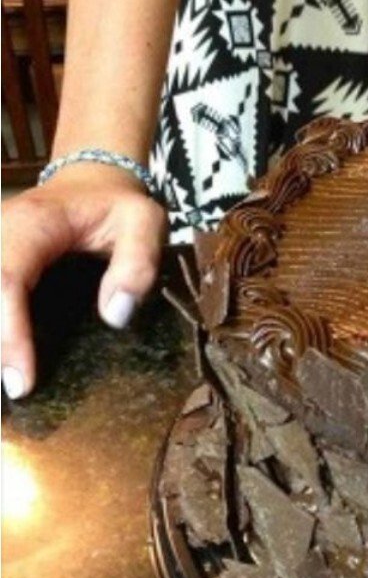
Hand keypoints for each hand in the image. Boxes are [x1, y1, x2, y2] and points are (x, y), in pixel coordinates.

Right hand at [1, 160, 164, 396]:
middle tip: (13, 395)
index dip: (9, 335)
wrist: (88, 183)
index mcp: (32, 223)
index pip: (7, 280)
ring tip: (8, 386)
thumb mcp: (144, 221)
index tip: (21, 384)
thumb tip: (115, 315)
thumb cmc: (116, 206)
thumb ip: (138, 263)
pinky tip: (6, 360)